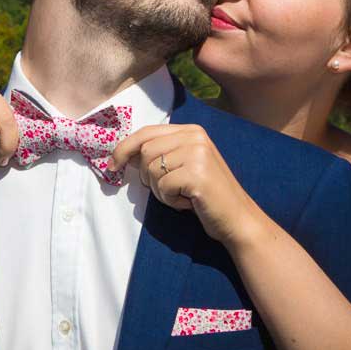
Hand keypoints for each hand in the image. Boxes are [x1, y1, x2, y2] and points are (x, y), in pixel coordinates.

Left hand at [107, 124, 263, 245]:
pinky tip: (188, 203)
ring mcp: (198, 153)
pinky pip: (163, 187)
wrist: (238, 219)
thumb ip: (159, 155)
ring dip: (161, 191)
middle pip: (145, 151)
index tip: (112, 165)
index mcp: (191, 130)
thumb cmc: (206, 195)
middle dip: (148, 177)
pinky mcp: (197, 173)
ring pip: (151, 170)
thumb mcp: (183, 166)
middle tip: (170, 190)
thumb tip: (123, 154)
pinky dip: (170, 201)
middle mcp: (195, 136)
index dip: (124, 148)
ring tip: (182, 196)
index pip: (146, 132)